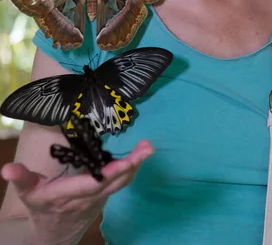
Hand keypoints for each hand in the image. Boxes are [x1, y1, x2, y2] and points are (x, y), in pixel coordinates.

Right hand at [1, 139, 153, 243]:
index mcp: (67, 194)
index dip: (108, 174)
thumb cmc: (41, 208)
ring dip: (136, 165)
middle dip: (131, 165)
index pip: (91, 184)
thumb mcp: (27, 193)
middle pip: (113, 182)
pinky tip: (140, 155)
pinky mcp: (105, 197)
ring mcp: (99, 199)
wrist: (53, 234)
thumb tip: (7, 168)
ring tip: (148, 147)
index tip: (124, 162)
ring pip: (121, 183)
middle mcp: (87, 197)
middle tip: (147, 148)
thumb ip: (21, 178)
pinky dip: (132, 169)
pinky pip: (121, 183)